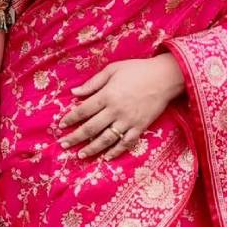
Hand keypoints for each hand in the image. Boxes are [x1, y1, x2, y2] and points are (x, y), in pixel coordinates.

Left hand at [59, 54, 184, 160]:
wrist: (165, 77)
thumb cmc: (137, 70)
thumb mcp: (112, 69)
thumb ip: (93, 82)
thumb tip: (74, 92)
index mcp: (107, 95)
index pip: (83, 110)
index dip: (70, 119)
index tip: (60, 125)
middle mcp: (116, 110)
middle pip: (91, 128)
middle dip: (75, 137)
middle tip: (64, 145)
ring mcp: (129, 120)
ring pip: (107, 139)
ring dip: (92, 148)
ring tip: (81, 155)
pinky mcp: (140, 127)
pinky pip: (126, 143)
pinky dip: (116, 151)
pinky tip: (106, 157)